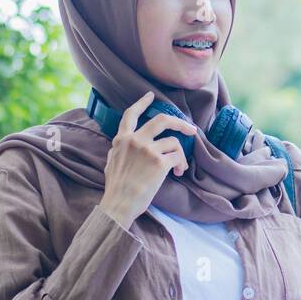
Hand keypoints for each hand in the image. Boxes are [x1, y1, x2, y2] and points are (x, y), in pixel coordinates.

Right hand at [98, 91, 199, 224]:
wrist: (119, 203)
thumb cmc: (116, 188)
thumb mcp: (110, 162)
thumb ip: (118, 149)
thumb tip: (121, 144)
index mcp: (122, 140)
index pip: (131, 115)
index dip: (142, 103)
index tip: (151, 96)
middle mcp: (135, 141)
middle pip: (162, 120)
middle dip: (179, 122)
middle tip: (190, 129)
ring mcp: (148, 150)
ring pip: (174, 142)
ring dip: (180, 155)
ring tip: (178, 168)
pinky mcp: (159, 163)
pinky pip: (178, 157)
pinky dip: (180, 164)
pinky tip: (177, 172)